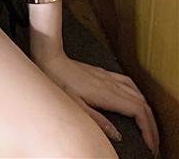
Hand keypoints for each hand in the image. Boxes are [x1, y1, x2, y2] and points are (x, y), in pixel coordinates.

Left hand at [36, 51, 158, 153]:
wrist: (51, 59)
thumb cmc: (59, 82)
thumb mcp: (75, 105)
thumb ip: (97, 120)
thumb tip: (117, 135)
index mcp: (107, 94)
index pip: (138, 111)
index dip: (147, 129)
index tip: (149, 143)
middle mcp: (112, 84)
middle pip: (142, 105)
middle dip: (151, 125)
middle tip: (152, 143)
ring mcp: (109, 77)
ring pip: (138, 94)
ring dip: (147, 112)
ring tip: (148, 128)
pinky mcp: (104, 73)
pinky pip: (128, 83)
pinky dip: (139, 95)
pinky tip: (138, 101)